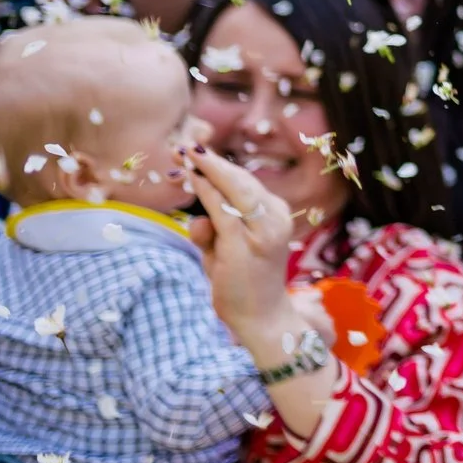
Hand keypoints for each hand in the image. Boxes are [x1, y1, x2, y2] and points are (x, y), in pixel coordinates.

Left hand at [183, 143, 300, 350]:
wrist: (263, 317)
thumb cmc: (245, 281)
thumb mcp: (226, 250)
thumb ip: (213, 230)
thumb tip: (196, 219)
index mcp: (275, 214)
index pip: (246, 183)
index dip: (222, 166)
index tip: (198, 152)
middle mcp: (274, 218)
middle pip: (241, 181)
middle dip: (213, 162)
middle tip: (188, 145)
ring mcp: (261, 232)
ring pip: (233, 189)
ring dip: (209, 170)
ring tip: (186, 155)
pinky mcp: (243, 245)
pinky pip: (221, 210)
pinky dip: (205, 191)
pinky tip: (192, 179)